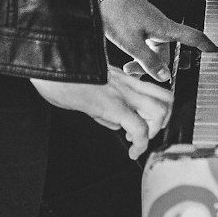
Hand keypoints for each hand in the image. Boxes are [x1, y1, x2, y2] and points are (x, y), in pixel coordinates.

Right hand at [30, 69, 173, 159]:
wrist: (50, 64)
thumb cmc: (62, 74)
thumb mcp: (89, 87)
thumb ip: (105, 104)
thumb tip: (116, 124)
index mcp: (121, 78)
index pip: (153, 90)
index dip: (157, 111)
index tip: (146, 125)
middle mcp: (127, 83)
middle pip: (166, 98)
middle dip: (163, 121)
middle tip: (148, 133)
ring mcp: (122, 93)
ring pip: (161, 111)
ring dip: (155, 132)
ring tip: (138, 142)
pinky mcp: (113, 105)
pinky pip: (140, 129)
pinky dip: (141, 145)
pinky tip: (132, 152)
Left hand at [101, 0, 217, 81]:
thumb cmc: (117, 12)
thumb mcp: (132, 43)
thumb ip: (149, 61)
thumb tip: (165, 76)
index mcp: (165, 28)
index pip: (193, 37)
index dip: (206, 46)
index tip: (216, 54)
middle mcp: (160, 24)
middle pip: (170, 49)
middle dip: (162, 66)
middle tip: (154, 77)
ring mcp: (149, 22)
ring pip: (155, 47)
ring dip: (146, 61)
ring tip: (130, 69)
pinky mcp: (138, 21)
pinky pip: (145, 41)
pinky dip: (140, 53)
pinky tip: (127, 58)